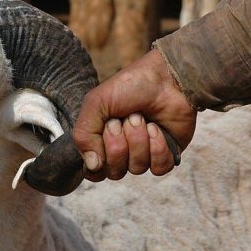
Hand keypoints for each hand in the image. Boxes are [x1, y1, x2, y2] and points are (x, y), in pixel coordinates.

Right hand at [73, 49, 196, 180]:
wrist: (166, 78)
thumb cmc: (129, 87)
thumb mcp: (96, 104)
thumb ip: (84, 135)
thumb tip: (92, 166)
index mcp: (100, 141)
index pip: (93, 171)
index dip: (97, 159)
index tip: (103, 133)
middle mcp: (121, 152)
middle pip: (114, 172)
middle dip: (118, 144)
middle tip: (123, 119)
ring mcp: (144, 154)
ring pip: (136, 168)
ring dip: (138, 140)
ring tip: (141, 118)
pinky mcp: (166, 154)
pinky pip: (159, 167)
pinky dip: (157, 147)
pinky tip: (156, 128)